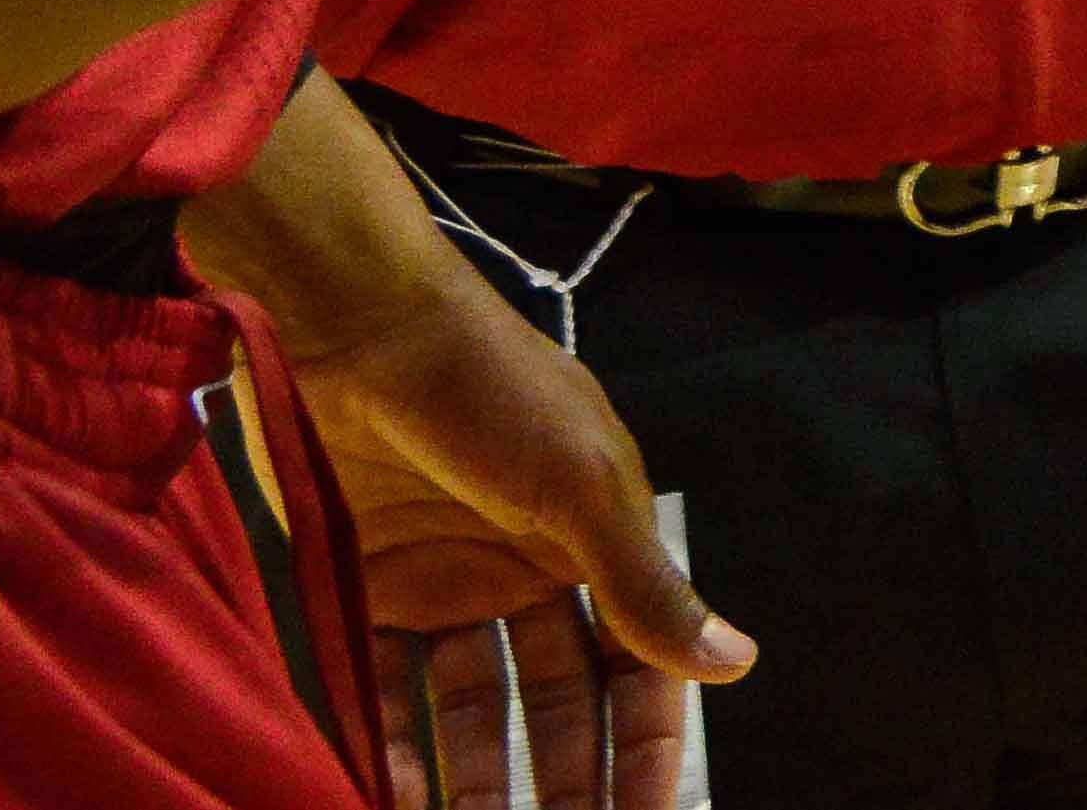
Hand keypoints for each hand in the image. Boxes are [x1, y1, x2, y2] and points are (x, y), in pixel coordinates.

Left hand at [270, 273, 747, 809]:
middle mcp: (529, 567)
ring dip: (474, 778)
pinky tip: (387, 796)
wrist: (349, 324)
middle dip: (562, 780)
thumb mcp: (579, 485)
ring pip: (472, 707)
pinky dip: (390, 746)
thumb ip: (645, 585)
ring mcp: (447, 578)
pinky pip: (385, 686)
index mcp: (597, 537)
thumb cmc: (486, 392)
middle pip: (558, 699)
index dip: (644, 745)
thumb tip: (737, 664)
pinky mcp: (367, 584)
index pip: (636, 664)